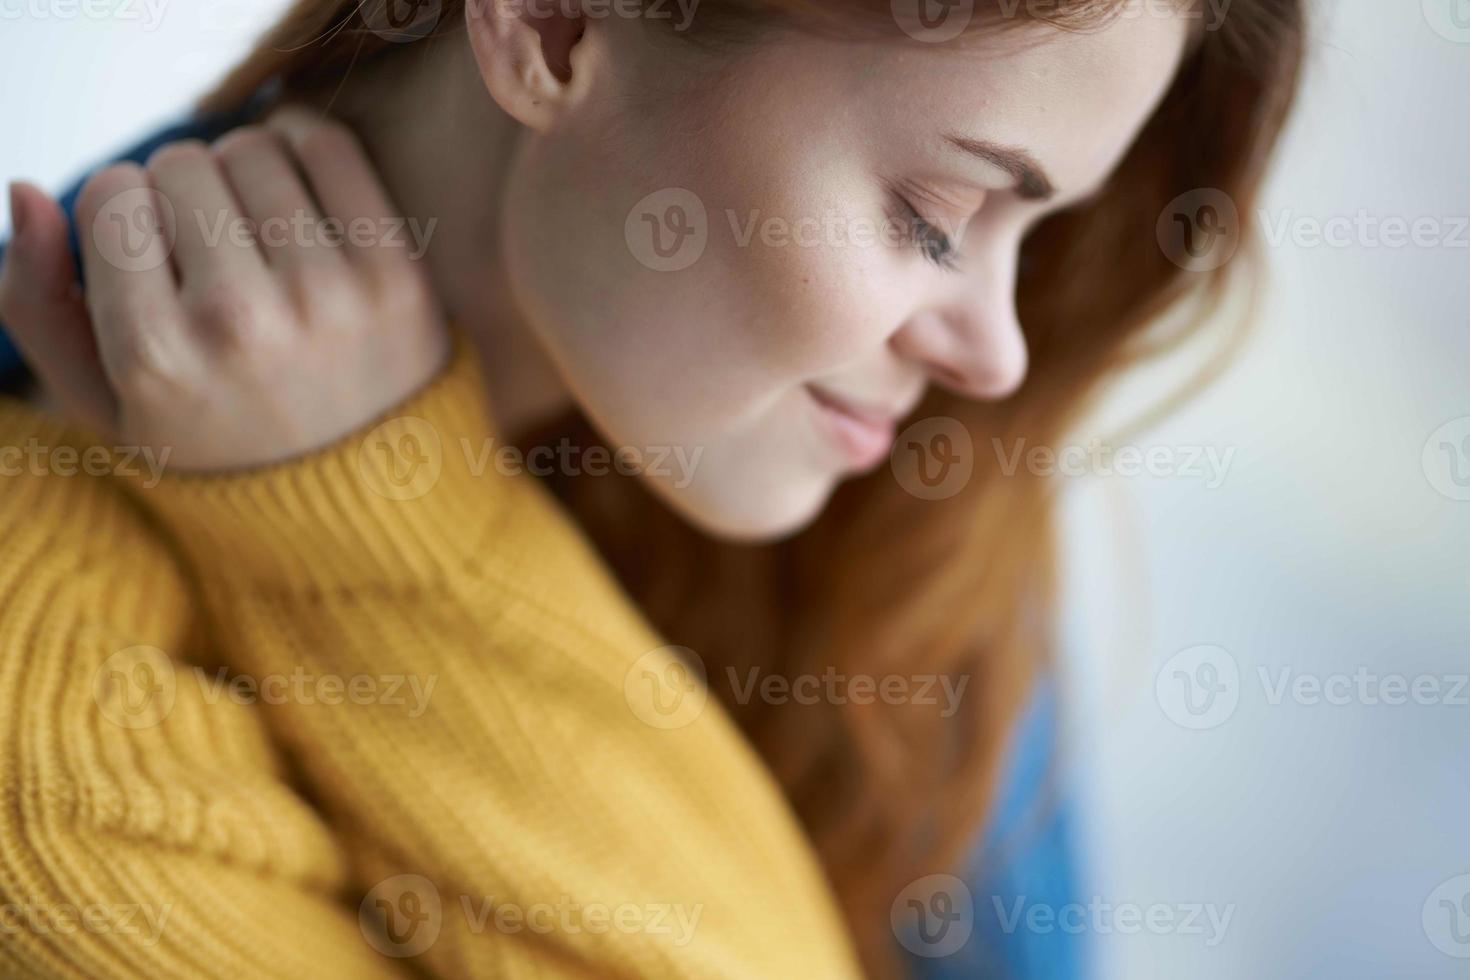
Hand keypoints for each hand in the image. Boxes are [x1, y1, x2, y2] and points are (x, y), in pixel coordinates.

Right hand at [0, 107, 448, 470]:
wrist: (355, 497)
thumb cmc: (216, 441)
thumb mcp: (106, 404)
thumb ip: (38, 302)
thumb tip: (26, 187)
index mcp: (155, 356)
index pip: (110, 194)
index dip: (120, 211)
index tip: (148, 252)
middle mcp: (241, 323)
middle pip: (181, 164)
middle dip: (182, 193)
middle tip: (206, 246)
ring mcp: (327, 298)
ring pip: (254, 149)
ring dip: (244, 173)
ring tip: (254, 232)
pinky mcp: (397, 277)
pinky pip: (329, 148)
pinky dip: (303, 149)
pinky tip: (298, 190)